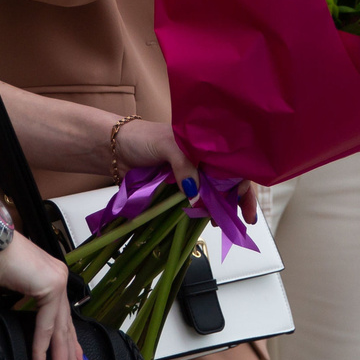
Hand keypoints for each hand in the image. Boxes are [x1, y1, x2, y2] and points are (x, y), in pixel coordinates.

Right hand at [0, 233, 84, 359]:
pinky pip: (46, 326)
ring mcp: (57, 281)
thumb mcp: (0, 294)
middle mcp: (58, 279)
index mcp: (50, 279)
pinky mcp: (51, 286)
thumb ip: (12, 311)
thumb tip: (9, 330)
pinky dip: (42, 349)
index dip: (69, 344)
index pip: (63, 318)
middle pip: (66, 328)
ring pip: (61, 331)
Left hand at [116, 118, 259, 220]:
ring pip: (212, 194)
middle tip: (243, 220)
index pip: (232, 163)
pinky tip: (204, 218)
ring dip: (219, 208)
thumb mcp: (167, 145)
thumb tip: (196, 193)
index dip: (242, 182)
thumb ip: (184, 165)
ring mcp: (189, 176)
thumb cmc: (142, 138)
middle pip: (227, 181)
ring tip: (221, 222)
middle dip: (237, 200)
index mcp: (205, 144)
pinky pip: (194, 202)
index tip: (244, 202)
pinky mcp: (176, 189)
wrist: (114, 148)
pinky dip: (201, 211)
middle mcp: (201, 160)